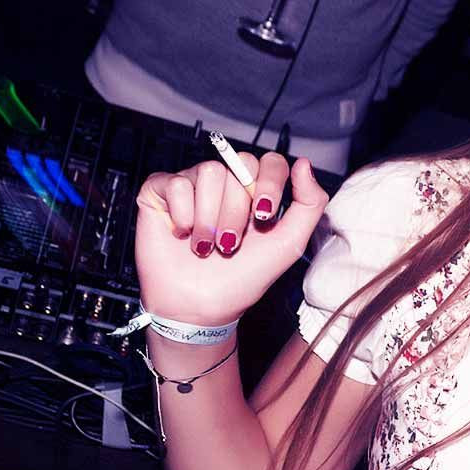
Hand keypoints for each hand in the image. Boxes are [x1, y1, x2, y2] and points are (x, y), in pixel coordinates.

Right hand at [134, 153, 328, 326]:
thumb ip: (309, 204)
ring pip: (209, 172)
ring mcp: (192, 184)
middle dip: (237, 212)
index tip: (263, 216)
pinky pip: (175, 183)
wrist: (200, 307)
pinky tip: (181, 233)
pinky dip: (182, 214)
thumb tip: (303, 162)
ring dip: (209, 218)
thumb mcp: (289, 243)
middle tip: (228, 244)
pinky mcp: (160, 192)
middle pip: (240, 167)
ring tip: (204, 245)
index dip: (269, 183)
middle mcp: (225, 183)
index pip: (270, 162)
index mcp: (256, 191)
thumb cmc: (244, 277)